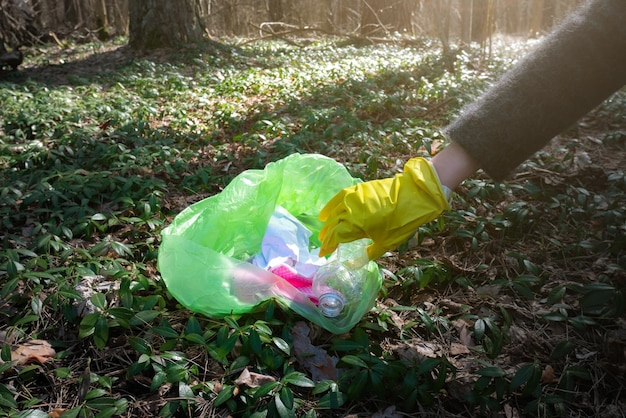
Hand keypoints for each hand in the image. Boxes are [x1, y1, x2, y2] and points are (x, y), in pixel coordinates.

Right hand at [318, 157, 450, 259]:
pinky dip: (330, 206)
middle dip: (327, 237)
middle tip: (324, 246)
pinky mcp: (358, 189)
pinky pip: (339, 197)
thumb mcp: (385, 244)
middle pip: (333, 225)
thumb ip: (367, 254)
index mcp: (356, 225)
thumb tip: (351, 265)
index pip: (336, 237)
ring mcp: (354, 198)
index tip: (323, 255)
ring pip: (334, 212)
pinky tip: (326, 213)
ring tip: (324, 232)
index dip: (328, 247)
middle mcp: (351, 210)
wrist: (414, 196)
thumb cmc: (401, 223)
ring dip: (328, 223)